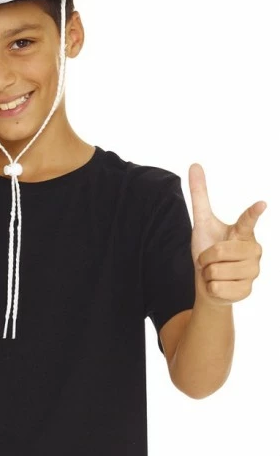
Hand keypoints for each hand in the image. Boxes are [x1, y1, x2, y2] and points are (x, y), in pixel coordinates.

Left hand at [189, 163, 265, 307]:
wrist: (209, 281)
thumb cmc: (208, 248)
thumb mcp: (201, 222)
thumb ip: (200, 195)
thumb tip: (195, 164)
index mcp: (243, 233)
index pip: (247, 221)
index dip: (252, 213)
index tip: (260, 204)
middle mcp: (253, 251)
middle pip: (219, 252)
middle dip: (205, 258)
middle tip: (209, 260)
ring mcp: (253, 272)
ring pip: (217, 272)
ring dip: (208, 274)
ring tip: (215, 272)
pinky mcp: (247, 291)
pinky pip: (217, 288)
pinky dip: (211, 288)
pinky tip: (220, 286)